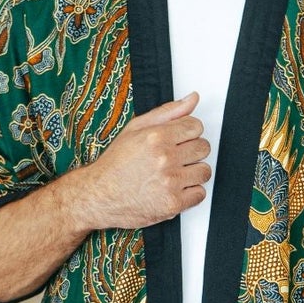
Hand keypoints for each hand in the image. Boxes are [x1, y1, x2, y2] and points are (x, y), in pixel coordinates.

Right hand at [76, 90, 210, 228]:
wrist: (98, 195)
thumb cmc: (115, 163)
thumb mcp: (136, 129)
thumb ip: (167, 112)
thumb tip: (192, 98)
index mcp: (156, 137)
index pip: (196, 126)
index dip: (188, 133)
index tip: (179, 141)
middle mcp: (165, 158)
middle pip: (203, 148)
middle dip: (191, 151)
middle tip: (174, 158)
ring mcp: (170, 182)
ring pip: (204, 171)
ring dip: (192, 173)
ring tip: (174, 174)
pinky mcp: (173, 204)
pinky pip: (199, 194)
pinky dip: (190, 193)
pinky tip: (174, 189)